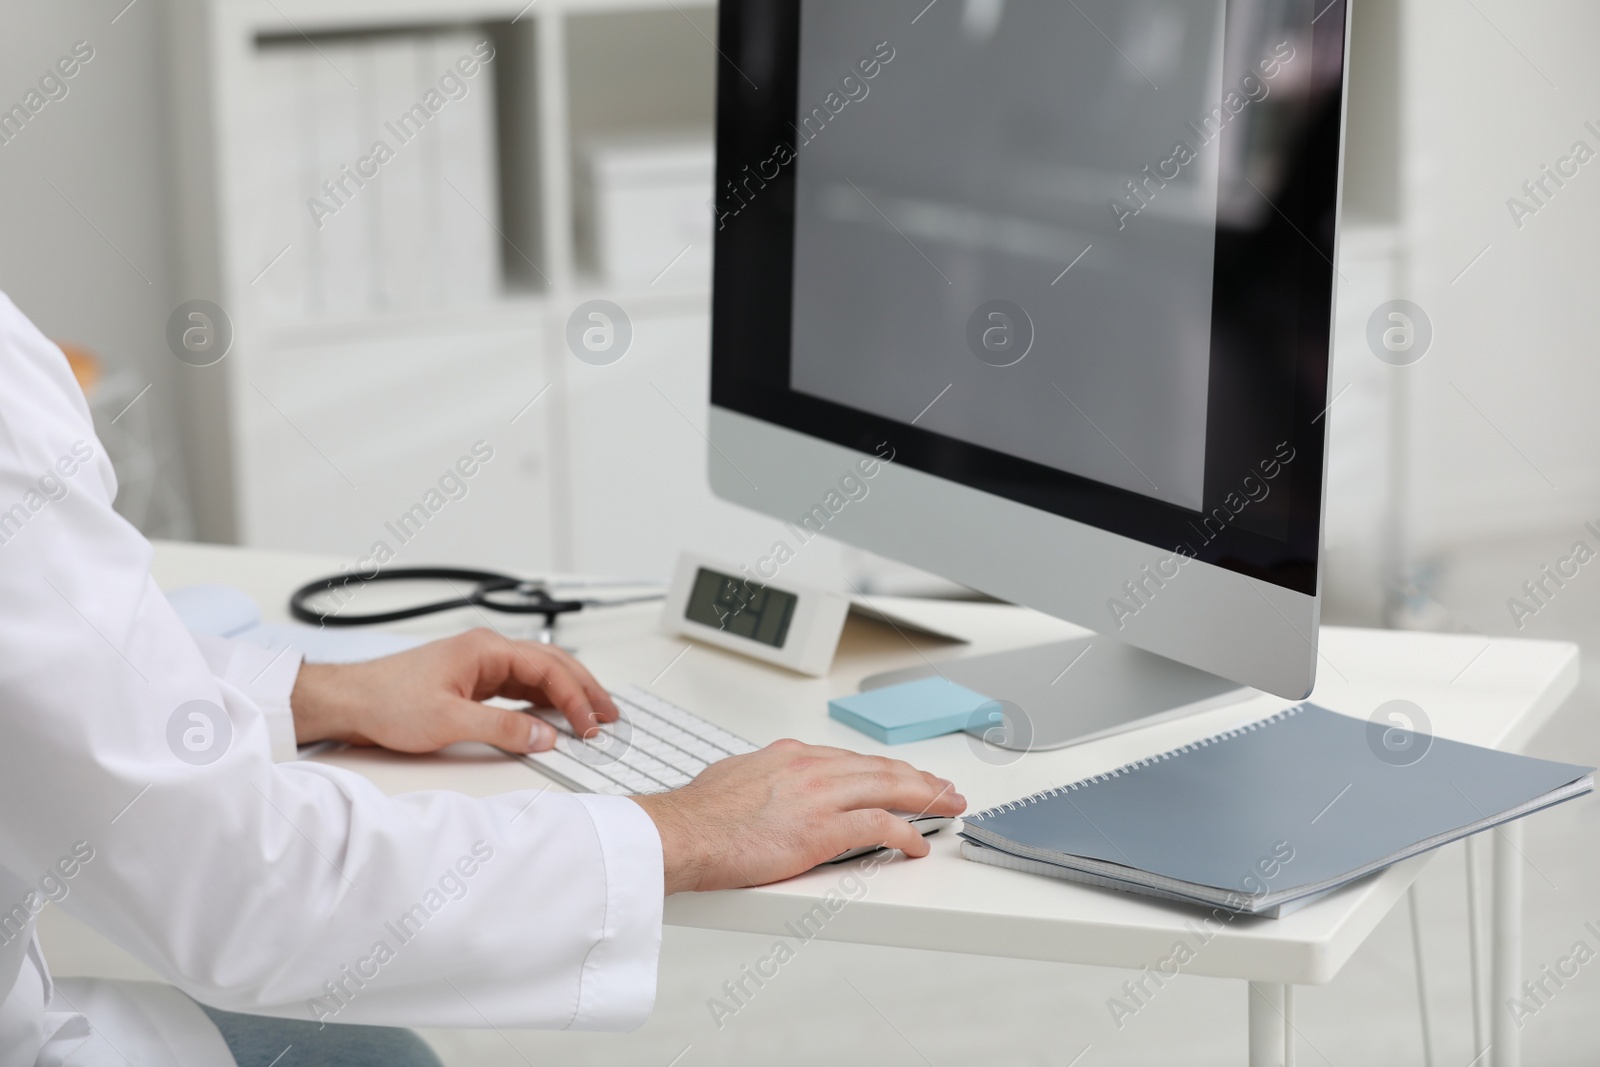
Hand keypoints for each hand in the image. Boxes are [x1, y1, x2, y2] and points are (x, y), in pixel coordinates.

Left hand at [290, 628, 617, 752]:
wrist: (350, 702)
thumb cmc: (388, 700)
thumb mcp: (450, 722)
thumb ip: (503, 729)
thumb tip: (545, 735)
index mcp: (487, 649)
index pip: (549, 669)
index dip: (576, 698)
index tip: (591, 725)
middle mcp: (487, 651)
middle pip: (552, 664)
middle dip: (585, 689)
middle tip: (610, 715)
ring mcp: (480, 665)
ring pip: (538, 674)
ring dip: (566, 694)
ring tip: (591, 716)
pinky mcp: (472, 681)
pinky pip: (519, 687)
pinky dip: (542, 700)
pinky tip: (552, 716)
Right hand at [630, 740, 965, 893]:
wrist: (684, 833)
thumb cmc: (700, 815)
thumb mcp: (734, 777)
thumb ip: (761, 778)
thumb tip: (764, 786)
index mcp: (792, 755)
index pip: (852, 759)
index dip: (884, 769)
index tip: (901, 775)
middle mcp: (812, 767)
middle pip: (881, 769)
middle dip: (918, 777)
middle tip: (943, 786)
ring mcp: (821, 796)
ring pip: (890, 788)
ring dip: (926, 797)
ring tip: (947, 806)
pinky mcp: (824, 828)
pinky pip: (881, 826)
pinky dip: (907, 833)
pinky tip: (918, 843)